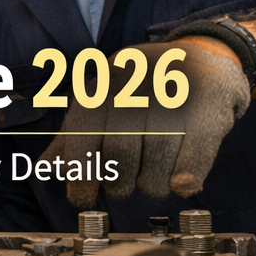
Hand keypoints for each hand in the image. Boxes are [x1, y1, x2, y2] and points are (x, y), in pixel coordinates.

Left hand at [40, 42, 249, 208]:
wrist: (204, 56)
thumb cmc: (143, 89)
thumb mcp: (102, 101)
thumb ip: (74, 135)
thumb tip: (47, 167)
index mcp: (105, 83)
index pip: (82, 134)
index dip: (80, 173)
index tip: (82, 198)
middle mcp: (137, 86)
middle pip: (120, 154)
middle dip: (118, 183)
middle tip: (122, 187)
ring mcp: (175, 99)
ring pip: (156, 167)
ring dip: (152, 185)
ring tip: (154, 176)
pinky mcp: (209, 113)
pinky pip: (190, 164)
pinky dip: (182, 180)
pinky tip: (180, 181)